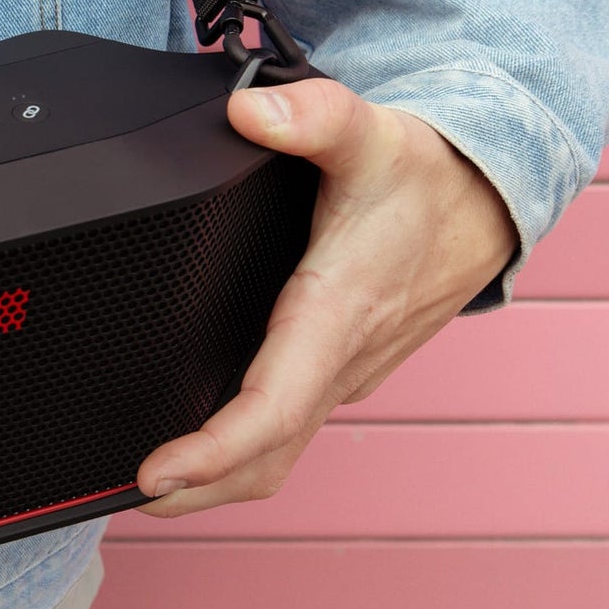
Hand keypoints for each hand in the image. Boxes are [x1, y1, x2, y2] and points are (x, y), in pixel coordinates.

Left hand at [135, 77, 517, 516]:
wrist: (484, 202)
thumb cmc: (425, 177)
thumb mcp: (373, 133)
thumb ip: (312, 117)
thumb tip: (250, 112)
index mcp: (336, 315)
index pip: (272, 408)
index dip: (213, 452)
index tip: (154, 473)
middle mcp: (338, 361)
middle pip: (265, 457)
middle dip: (198, 491)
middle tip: (123, 495)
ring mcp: (338, 375)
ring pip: (276, 454)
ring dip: (216, 482)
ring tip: (147, 486)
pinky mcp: (335, 372)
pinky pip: (284, 430)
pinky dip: (239, 452)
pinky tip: (195, 443)